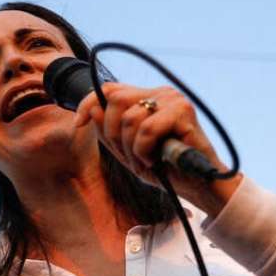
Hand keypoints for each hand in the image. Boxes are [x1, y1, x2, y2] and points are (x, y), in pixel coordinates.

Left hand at [74, 83, 241, 216]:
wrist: (198, 186)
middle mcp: (160, 93)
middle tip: (130, 156)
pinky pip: (147, 129)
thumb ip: (108, 133)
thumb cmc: (165, 169)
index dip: (88, 103)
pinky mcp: (183, 110)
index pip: (109, 88)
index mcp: (147, 99)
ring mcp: (172, 99)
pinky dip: (145, 151)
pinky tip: (157, 161)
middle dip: (113, 134)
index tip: (78, 124)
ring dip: (132, 149)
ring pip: (130, 118)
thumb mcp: (127, 153)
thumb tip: (91, 109)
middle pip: (115, 100)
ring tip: (148, 161)